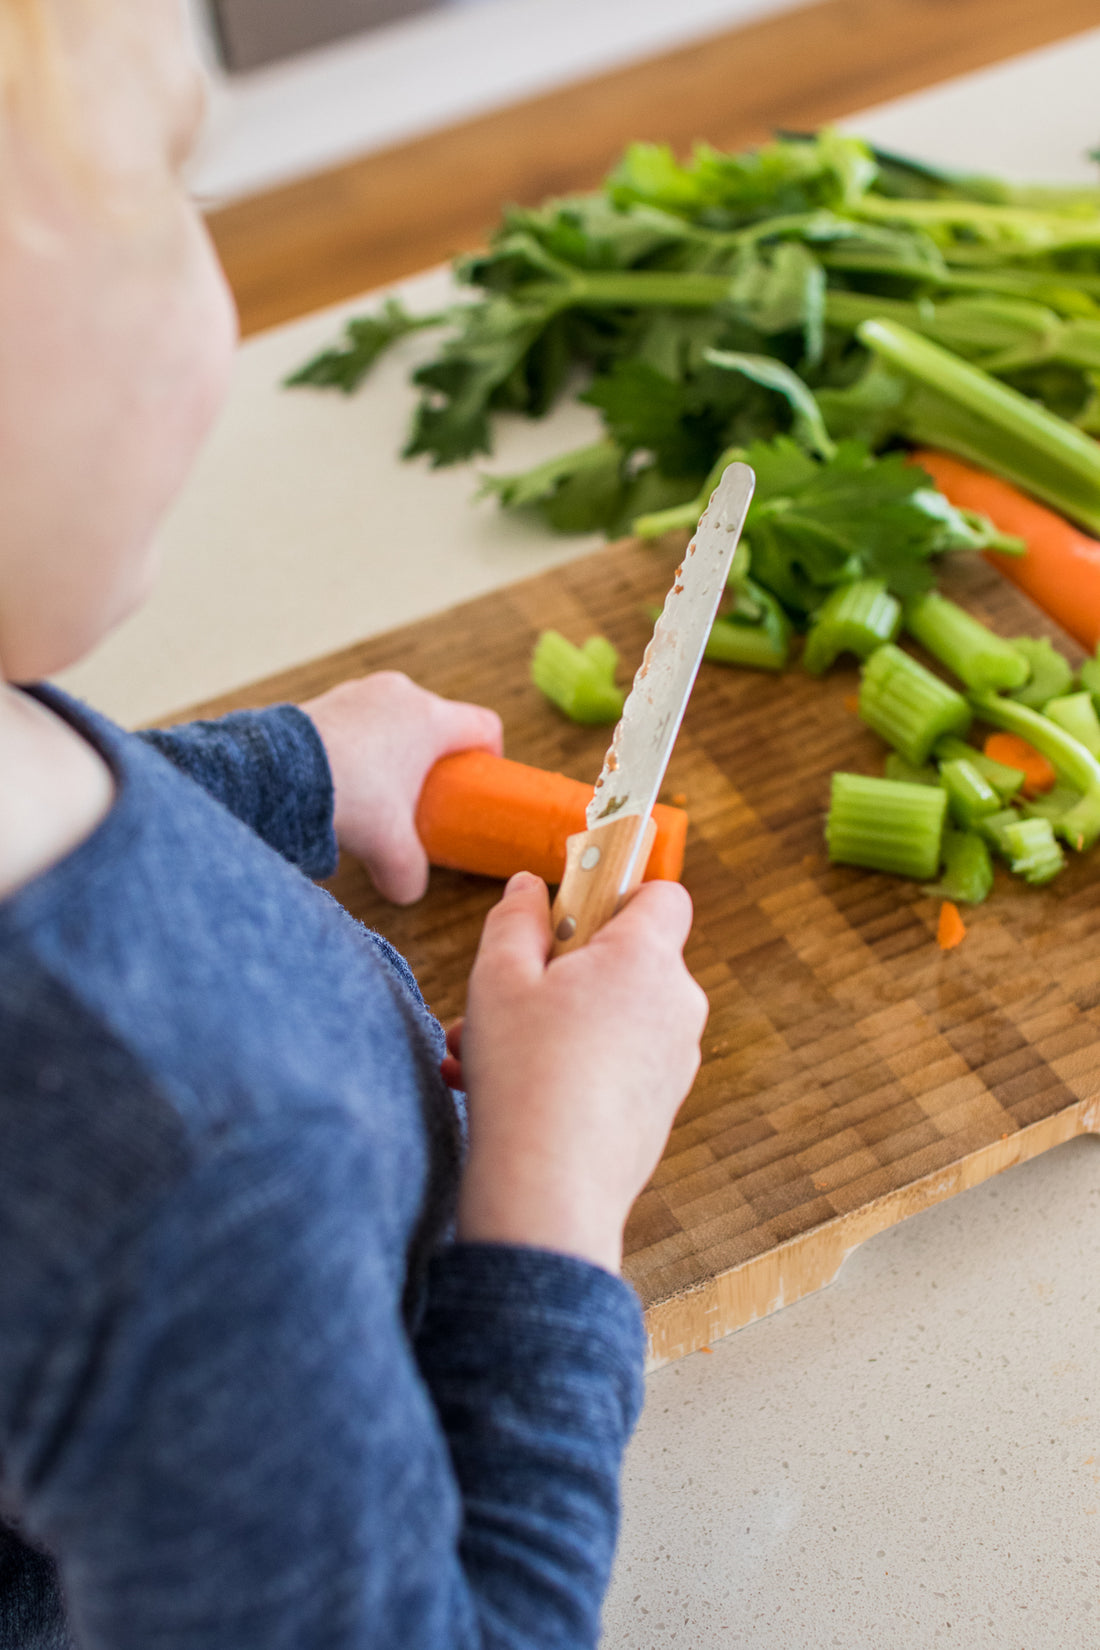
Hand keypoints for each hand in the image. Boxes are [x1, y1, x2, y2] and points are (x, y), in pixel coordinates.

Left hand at [301, 672, 501, 902]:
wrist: (274, 774)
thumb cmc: (348, 798)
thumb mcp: (390, 849)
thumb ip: (408, 874)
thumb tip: (406, 891)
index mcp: (430, 718)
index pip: (484, 725)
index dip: (490, 756)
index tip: (475, 785)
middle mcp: (399, 692)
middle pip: (437, 721)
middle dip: (433, 760)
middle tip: (422, 798)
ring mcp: (359, 690)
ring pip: (394, 718)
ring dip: (393, 751)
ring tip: (375, 792)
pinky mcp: (324, 698)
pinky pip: (356, 719)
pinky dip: (357, 746)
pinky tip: (340, 780)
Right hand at [455, 871, 708, 1273]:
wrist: (550, 1191)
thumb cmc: (524, 1075)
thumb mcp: (497, 977)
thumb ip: (516, 919)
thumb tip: (530, 886)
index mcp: (647, 959)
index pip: (663, 895)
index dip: (616, 893)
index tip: (566, 914)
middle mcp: (677, 1005)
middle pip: (627, 958)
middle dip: (563, 968)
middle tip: (502, 993)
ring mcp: (676, 1060)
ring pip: (612, 1014)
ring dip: (553, 1020)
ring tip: (479, 1051)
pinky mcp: (662, 1106)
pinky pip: (617, 1061)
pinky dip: (571, 1063)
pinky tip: (509, 1088)